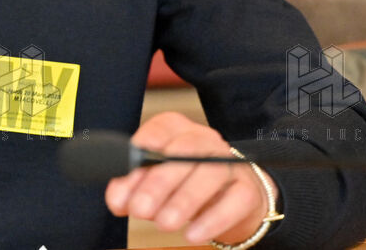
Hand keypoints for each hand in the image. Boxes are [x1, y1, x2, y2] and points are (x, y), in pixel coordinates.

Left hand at [104, 111, 272, 245]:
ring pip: (209, 173)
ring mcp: (229, 162)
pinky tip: (192, 235)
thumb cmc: (184, 186)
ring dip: (184, 200)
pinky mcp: (248, 189)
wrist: (232, 203)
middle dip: (158, 182)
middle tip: (139, 210)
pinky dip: (211, 219)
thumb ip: (133, 188)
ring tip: (163, 224)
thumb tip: (117, 200)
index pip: (157, 134)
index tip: (121, 191)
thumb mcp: (155, 184)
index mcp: (177, 130)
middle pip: (183, 151)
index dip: (137, 160)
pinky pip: (234, 201)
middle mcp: (204, 140)